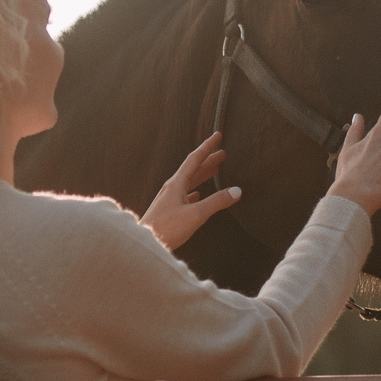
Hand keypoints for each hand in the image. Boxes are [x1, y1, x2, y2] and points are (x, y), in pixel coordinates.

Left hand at [140, 133, 243, 251]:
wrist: (144, 243)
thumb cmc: (166, 229)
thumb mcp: (196, 214)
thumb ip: (216, 202)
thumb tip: (236, 191)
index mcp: (176, 184)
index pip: (194, 159)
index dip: (207, 147)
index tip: (218, 136)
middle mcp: (171, 188)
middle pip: (193, 169)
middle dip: (208, 160)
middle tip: (222, 154)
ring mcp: (168, 199)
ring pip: (189, 182)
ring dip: (202, 175)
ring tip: (215, 171)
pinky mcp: (167, 211)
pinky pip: (183, 196)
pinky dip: (194, 191)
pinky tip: (197, 194)